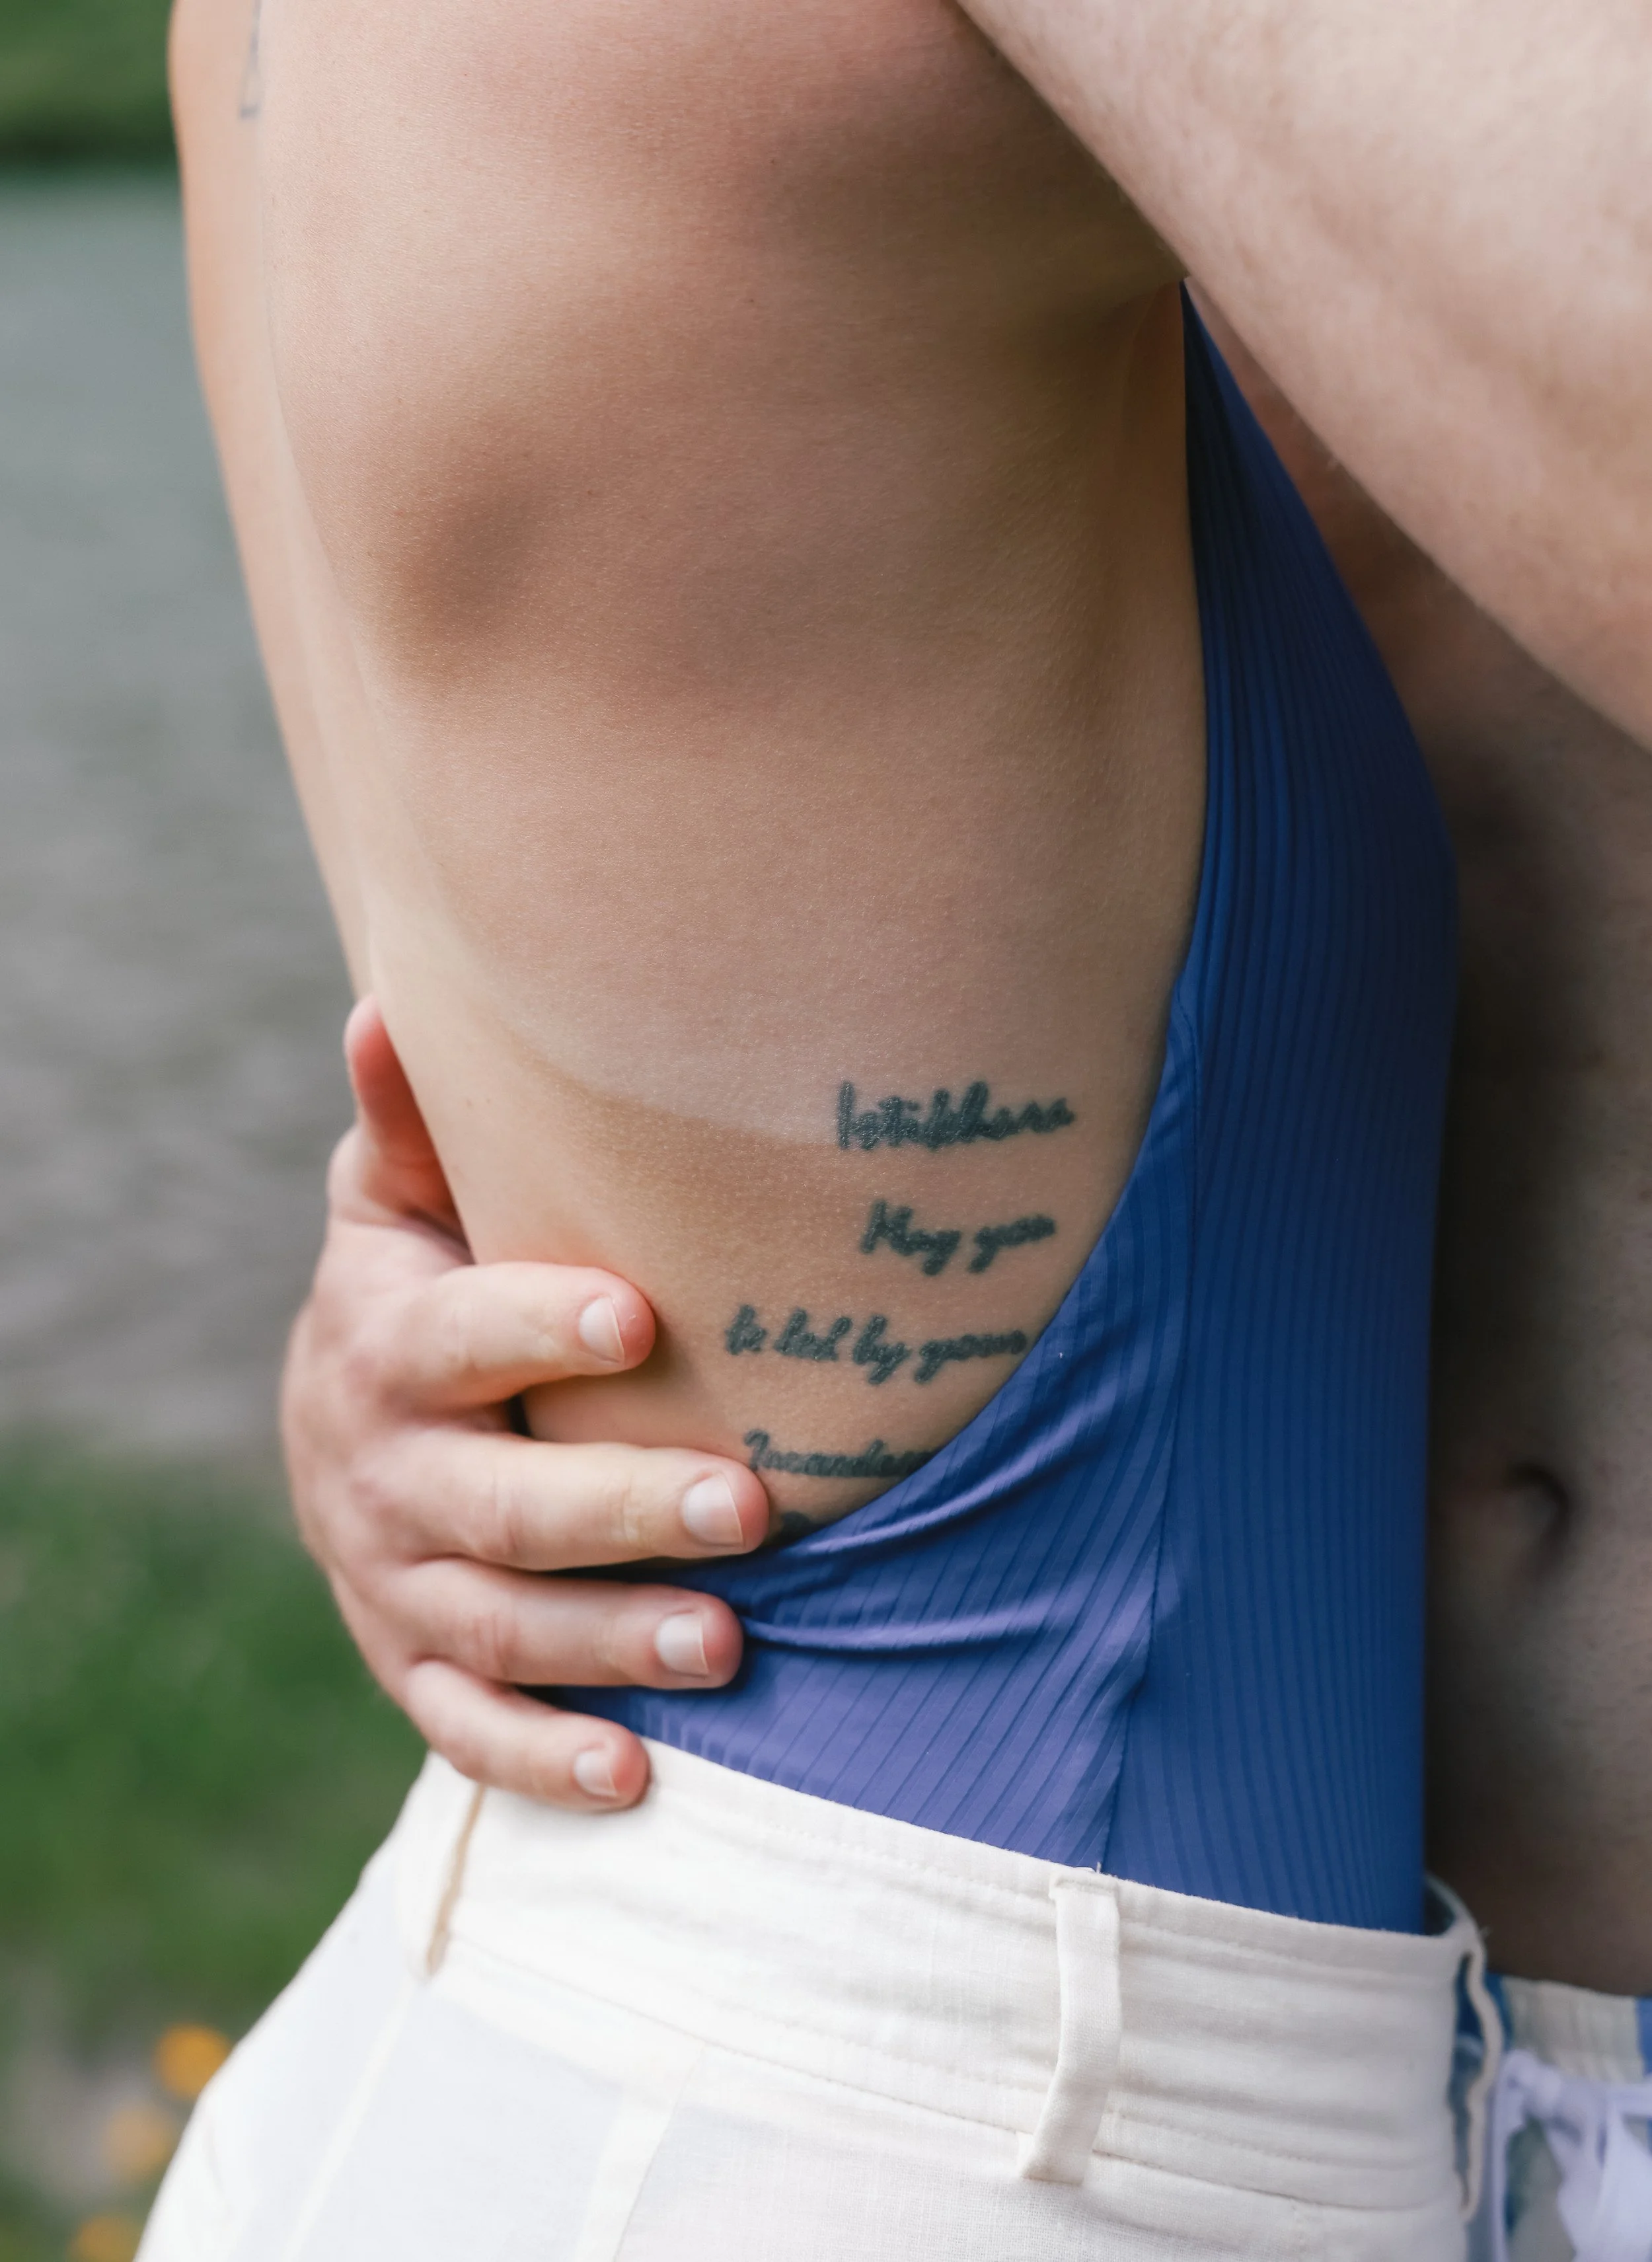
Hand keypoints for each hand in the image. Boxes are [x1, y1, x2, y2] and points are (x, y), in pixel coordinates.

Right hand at [281, 998, 768, 1807]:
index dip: (536, 1326)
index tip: (642, 1318)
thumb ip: (413, 1129)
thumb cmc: (423, 1289)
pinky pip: (465, 1730)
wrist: (345, 1429)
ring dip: (611, 1644)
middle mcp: (381, 1475)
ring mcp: (393, 1584)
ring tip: (730, 1643)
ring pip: (496, 1627)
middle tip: (752, 1505)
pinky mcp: (411, 1665)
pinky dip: (541, 1759)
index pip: (457, 1336)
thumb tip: (391, 1005)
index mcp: (385, 1345)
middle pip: (497, 1505)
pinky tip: (638, 1774)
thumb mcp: (401, 1204)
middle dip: (621, 1509)